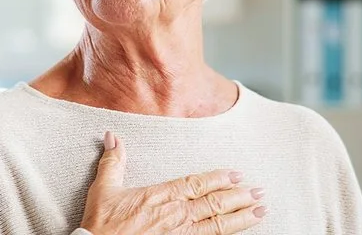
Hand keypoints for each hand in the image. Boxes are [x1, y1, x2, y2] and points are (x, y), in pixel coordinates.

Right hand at [79, 132, 266, 234]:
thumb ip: (113, 162)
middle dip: (239, 197)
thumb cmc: (101, 225)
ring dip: (241, 218)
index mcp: (160, 196)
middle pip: (214, 204)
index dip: (219, 179)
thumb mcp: (103, 190)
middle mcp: (175, 215)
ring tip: (260, 211)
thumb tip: (112, 137)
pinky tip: (239, 233)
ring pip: (217, 225)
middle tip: (259, 192)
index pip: (196, 184)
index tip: (237, 174)